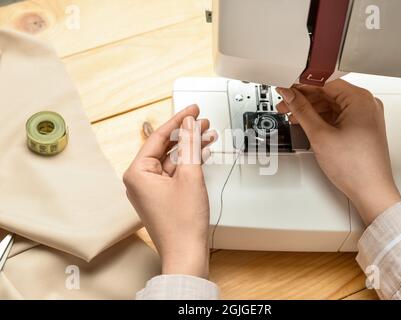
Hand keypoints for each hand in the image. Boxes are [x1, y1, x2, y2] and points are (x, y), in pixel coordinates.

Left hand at [123, 105, 216, 278]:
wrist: (186, 254)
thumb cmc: (182, 224)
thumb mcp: (190, 176)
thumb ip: (190, 145)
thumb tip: (189, 124)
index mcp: (137, 172)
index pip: (158, 137)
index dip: (179, 120)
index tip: (192, 109)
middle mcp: (139, 180)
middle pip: (165, 147)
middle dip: (186, 134)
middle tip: (202, 121)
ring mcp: (150, 189)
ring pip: (171, 159)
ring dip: (190, 147)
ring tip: (208, 135)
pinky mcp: (161, 196)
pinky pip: (174, 172)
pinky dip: (189, 163)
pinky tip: (203, 153)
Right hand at [276, 80, 400, 224]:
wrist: (371, 191)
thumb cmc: (356, 167)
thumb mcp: (320, 135)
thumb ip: (302, 111)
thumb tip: (290, 95)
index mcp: (360, 99)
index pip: (325, 82)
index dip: (302, 85)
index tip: (286, 87)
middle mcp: (366, 104)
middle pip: (328, 93)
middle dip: (304, 99)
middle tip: (284, 103)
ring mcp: (365, 116)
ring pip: (331, 105)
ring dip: (310, 110)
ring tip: (292, 115)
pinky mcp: (361, 127)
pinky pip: (337, 116)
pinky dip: (321, 119)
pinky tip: (307, 124)